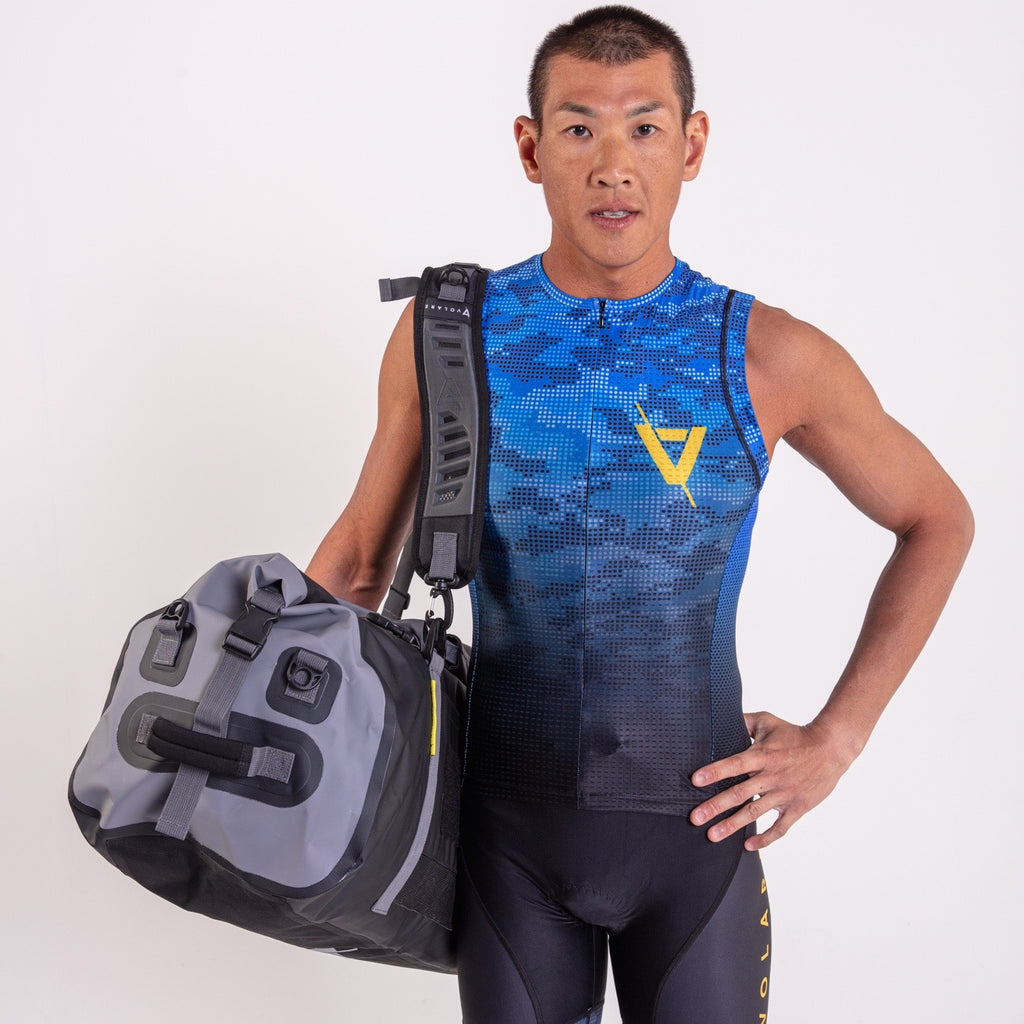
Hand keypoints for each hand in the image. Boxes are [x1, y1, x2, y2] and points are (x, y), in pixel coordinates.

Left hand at [689, 712, 854, 850]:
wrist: (830, 749)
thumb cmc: (795, 734)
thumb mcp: (768, 722)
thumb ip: (744, 722)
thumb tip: (719, 718)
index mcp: (763, 755)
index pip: (736, 764)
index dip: (715, 771)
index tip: (696, 780)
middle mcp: (772, 776)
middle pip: (739, 793)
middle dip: (715, 807)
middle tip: (695, 818)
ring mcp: (784, 794)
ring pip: (755, 813)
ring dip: (732, 826)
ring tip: (712, 836)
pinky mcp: (797, 807)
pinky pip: (780, 828)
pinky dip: (765, 838)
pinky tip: (748, 846)